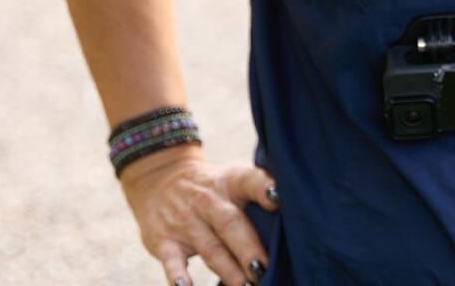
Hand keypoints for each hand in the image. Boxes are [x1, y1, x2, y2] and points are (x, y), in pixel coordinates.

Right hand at [119, 143, 278, 285]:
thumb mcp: (232, 180)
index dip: (264, 188)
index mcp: (231, 182)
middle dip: (248, 248)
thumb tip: (295, 227)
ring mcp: (184, 220)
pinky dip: (177, 276)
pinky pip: (171, 260)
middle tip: (263, 269)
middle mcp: (207, 200)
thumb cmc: (213, 189)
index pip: (249, 180)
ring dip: (228, 270)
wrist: (158, 178)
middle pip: (230, 223)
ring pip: (210, 247)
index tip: (278, 198)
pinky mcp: (163, 240)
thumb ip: (258, 199)